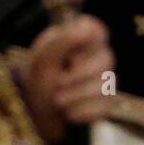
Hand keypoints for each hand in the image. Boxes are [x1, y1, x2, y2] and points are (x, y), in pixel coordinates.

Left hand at [15, 15, 114, 143]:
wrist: (36, 115)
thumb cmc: (37, 81)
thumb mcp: (41, 61)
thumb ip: (61, 42)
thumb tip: (87, 29)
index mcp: (79, 37)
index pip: (95, 30)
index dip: (82, 44)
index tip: (67, 56)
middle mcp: (97, 54)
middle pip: (105, 59)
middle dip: (76, 77)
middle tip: (56, 84)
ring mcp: (106, 78)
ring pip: (105, 86)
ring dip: (75, 97)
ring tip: (57, 101)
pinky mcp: (107, 102)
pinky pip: (103, 107)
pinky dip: (81, 112)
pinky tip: (68, 112)